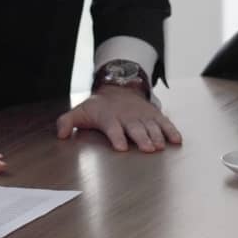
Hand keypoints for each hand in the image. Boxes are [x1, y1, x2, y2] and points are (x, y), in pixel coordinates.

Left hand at [57, 87, 183, 152]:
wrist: (119, 88)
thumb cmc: (98, 106)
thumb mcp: (81, 111)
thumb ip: (67, 121)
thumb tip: (60, 134)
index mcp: (110, 117)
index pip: (113, 128)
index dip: (117, 137)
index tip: (121, 147)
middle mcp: (128, 117)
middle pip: (135, 128)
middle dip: (142, 138)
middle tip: (148, 148)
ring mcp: (142, 116)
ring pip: (151, 126)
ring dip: (157, 136)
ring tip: (161, 146)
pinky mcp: (153, 115)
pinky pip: (164, 122)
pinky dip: (171, 130)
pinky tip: (177, 140)